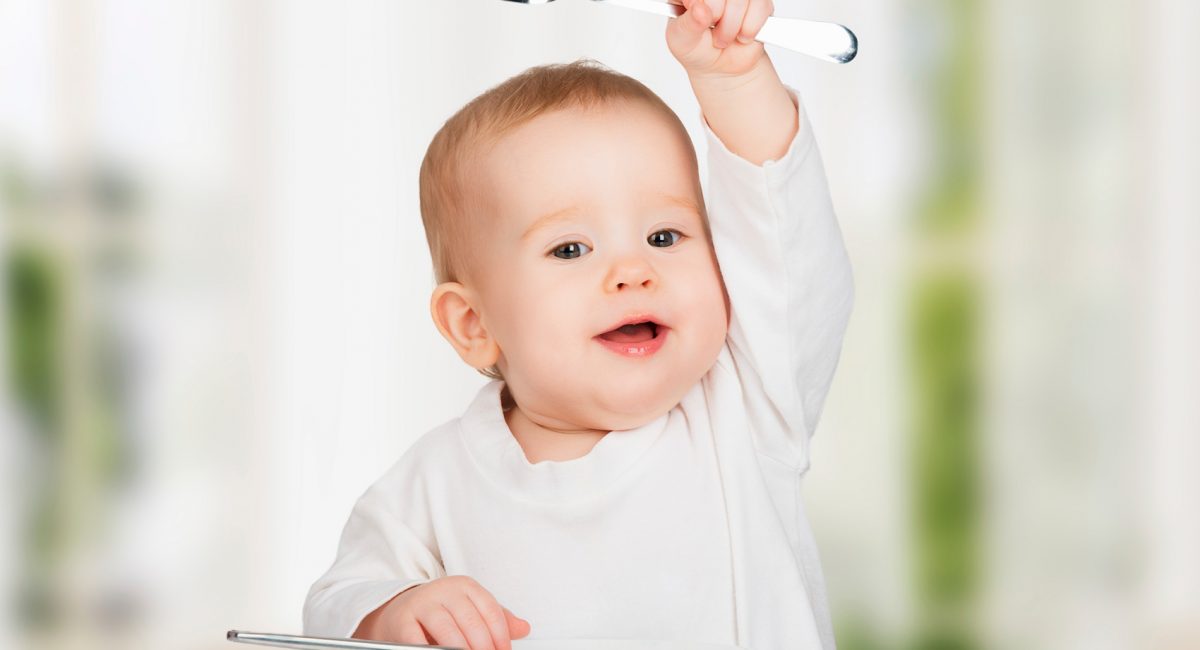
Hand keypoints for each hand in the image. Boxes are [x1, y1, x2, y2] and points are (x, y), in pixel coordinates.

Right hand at [352, 575, 530, 649]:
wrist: (398, 611)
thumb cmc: (440, 612)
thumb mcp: (469, 609)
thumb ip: (496, 618)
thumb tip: (523, 628)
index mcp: (464, 586)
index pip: (489, 609)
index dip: (500, 634)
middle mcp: (443, 591)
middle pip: (471, 621)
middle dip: (483, 647)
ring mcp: (422, 605)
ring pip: (448, 631)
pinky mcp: (403, 622)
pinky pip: (420, 640)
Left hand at [665, 0, 774, 79]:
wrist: (721, 67)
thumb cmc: (698, 49)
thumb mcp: (683, 41)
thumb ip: (688, 24)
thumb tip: (700, 9)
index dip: (696, 2)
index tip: (700, 19)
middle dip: (717, 13)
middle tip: (713, 32)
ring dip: (733, 24)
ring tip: (725, 38)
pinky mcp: (759, 1)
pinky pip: (760, 5)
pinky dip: (750, 27)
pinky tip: (741, 35)